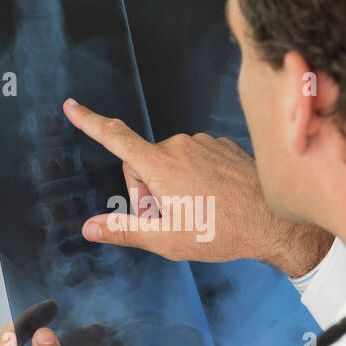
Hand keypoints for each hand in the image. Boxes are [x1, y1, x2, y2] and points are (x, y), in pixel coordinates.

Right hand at [63, 97, 333, 277]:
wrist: (274, 223)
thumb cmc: (221, 233)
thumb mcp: (166, 239)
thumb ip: (124, 230)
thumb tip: (89, 227)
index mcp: (160, 165)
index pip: (115, 137)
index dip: (89, 121)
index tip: (71, 106)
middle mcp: (180, 145)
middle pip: (143, 162)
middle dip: (145, 189)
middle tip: (168, 218)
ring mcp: (204, 143)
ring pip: (170, 161)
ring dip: (172, 183)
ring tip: (196, 211)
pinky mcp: (223, 145)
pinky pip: (195, 157)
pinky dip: (195, 176)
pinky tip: (213, 199)